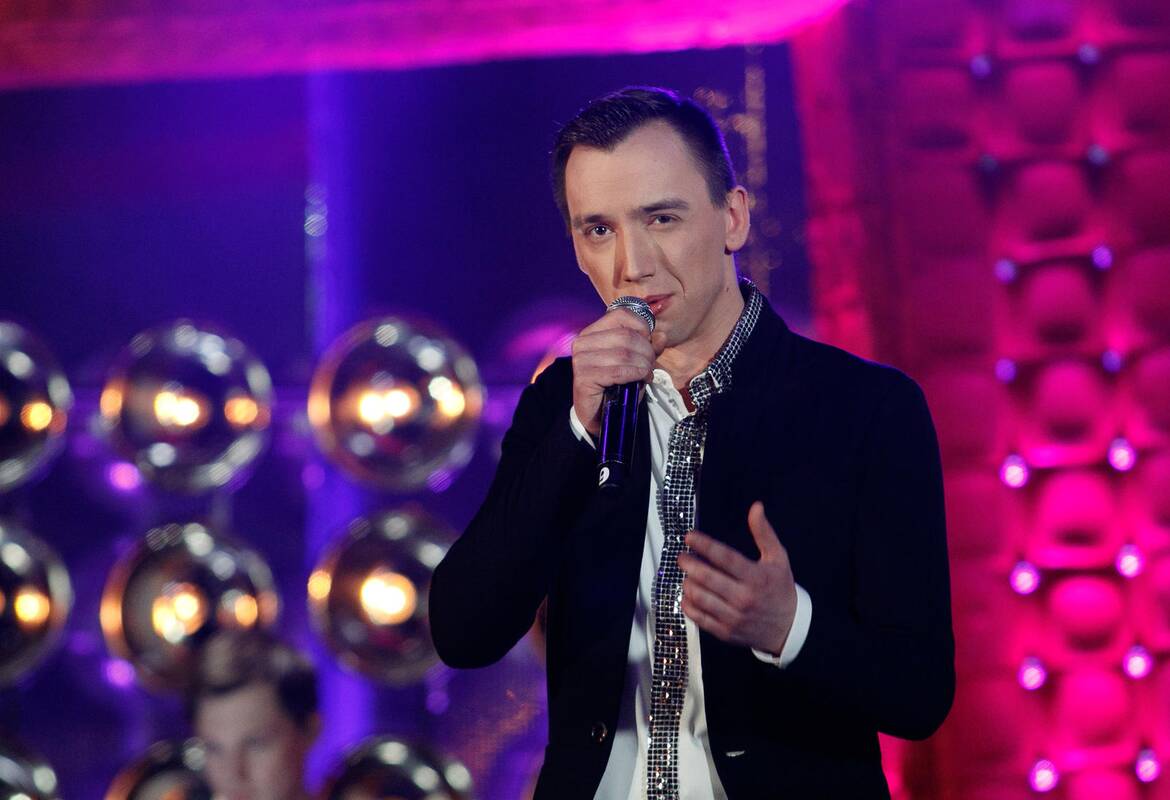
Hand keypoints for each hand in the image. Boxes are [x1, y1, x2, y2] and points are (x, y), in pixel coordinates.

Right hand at [570, 307, 660, 436]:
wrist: (598, 414)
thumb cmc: (615, 385)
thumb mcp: (635, 362)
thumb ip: (648, 347)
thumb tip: (661, 335)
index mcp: (593, 331)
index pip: (622, 314)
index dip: (643, 327)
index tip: (650, 343)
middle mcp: (583, 341)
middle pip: (626, 335)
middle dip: (647, 351)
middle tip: (651, 365)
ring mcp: (581, 359)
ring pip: (625, 353)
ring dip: (643, 365)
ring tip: (647, 374)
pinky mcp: (584, 377)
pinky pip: (619, 371)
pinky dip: (636, 375)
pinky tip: (641, 380)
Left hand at [678, 501, 796, 654]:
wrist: (788, 627)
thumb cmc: (780, 589)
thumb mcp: (778, 558)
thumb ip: (764, 532)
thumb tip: (756, 508)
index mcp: (756, 577)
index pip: (724, 557)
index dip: (704, 545)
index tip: (690, 537)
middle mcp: (744, 597)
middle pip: (707, 578)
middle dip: (689, 564)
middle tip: (682, 556)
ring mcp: (733, 616)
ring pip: (700, 597)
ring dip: (687, 582)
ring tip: (686, 574)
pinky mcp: (725, 631)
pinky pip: (699, 617)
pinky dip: (688, 604)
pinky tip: (688, 594)